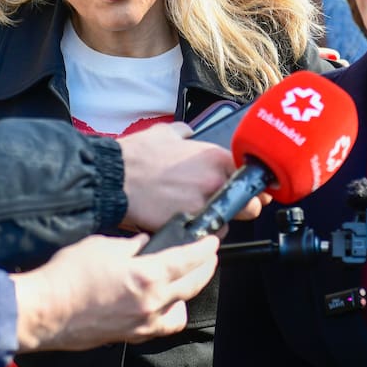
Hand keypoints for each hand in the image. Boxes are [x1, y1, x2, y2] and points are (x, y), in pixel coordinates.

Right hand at [12, 233, 219, 351]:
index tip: (212, 241)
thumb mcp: (103, 245)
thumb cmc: (68, 276)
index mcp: (148, 276)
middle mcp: (152, 303)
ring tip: (186, 280)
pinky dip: (168, 313)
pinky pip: (161, 326)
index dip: (204, 248)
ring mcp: (143, 324)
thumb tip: (146, 244)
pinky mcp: (130, 337)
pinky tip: (162, 303)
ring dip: (188, 294)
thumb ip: (131, 245)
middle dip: (205, 268)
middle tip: (208, 256)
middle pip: (193, 285)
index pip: (189, 259)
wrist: (43, 311)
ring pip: (181, 310)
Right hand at [117, 122, 254, 231]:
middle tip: (232, 206)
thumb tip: (188, 132)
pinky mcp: (189, 224)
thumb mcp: (165, 133)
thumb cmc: (136, 157)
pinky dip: (204, 233)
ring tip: (204, 214)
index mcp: (215, 157)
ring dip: (222, 220)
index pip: (251, 175)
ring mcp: (203, 205)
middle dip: (246, 207)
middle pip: (251, 204)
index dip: (253, 184)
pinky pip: (207, 234)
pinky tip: (191, 224)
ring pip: (230, 222)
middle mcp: (214, 181)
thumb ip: (185, 132)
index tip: (252, 189)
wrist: (113, 178)